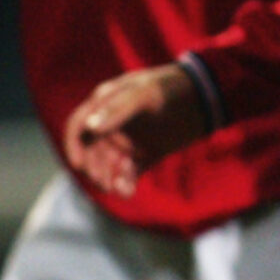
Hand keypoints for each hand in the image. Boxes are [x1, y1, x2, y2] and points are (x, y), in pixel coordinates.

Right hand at [62, 63, 206, 197]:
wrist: (206, 98)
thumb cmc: (172, 88)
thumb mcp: (145, 94)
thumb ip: (117, 110)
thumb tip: (89, 127)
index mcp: (105, 104)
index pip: (78, 126)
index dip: (73, 145)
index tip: (79, 165)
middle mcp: (111, 125)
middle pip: (90, 152)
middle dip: (94, 169)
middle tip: (106, 183)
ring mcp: (126, 141)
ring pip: (107, 167)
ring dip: (109, 180)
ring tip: (123, 189)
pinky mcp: (142, 156)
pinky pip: (125, 175)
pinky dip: (124, 184)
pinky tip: (128, 191)